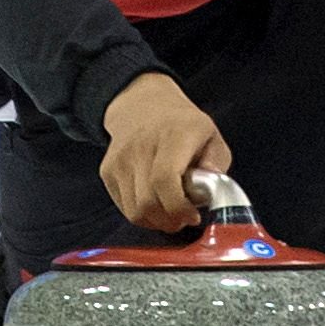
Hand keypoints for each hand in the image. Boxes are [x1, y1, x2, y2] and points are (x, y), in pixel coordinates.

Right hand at [98, 70, 232, 232]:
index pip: (165, 180)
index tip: (193, 215)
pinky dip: (141, 215)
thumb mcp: (211, 135)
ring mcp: (121, 158)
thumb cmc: (181, 125)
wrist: (142, 104)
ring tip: (170, 212)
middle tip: (183, 218)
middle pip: (148, 202)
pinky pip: (124, 208)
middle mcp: (142, 146)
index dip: (179, 207)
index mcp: (174, 135)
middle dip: (170, 220)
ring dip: (155, 221)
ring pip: (134, 211)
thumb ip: (216, 163)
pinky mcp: (108, 170)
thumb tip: (211, 188)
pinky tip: (155, 204)